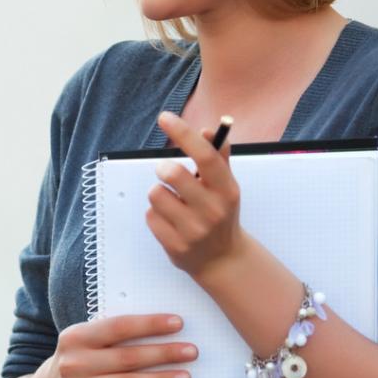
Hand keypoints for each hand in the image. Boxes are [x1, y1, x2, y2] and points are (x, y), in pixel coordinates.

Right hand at [35, 314, 196, 377]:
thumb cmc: (79, 359)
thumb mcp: (84, 339)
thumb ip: (112, 332)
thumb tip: (159, 324)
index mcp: (75, 336)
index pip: (118, 327)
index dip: (149, 324)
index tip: (178, 323)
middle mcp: (74, 362)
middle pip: (127, 357)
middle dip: (164, 353)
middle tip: (190, 351)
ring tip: (185, 376)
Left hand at [146, 111, 249, 280]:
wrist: (223, 260)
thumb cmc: (221, 214)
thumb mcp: (226, 187)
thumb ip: (218, 157)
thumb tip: (207, 130)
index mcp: (227, 190)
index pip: (206, 156)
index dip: (184, 133)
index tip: (165, 117)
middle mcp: (213, 210)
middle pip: (173, 174)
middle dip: (163, 168)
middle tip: (166, 173)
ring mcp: (194, 230)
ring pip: (156, 195)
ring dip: (159, 194)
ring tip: (173, 203)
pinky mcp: (175, 246)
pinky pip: (150, 216)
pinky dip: (155, 215)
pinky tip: (170, 222)